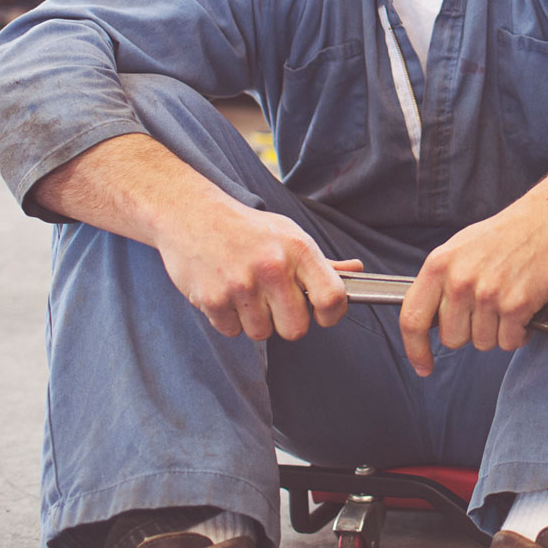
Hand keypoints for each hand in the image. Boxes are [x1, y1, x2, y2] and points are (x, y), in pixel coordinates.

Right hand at [154, 199, 360, 342]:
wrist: (191, 214)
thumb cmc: (246, 228)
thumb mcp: (288, 234)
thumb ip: (320, 262)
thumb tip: (355, 272)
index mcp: (298, 249)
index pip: (332, 297)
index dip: (332, 315)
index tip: (323, 315)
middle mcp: (273, 267)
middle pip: (296, 329)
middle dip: (286, 322)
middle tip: (274, 302)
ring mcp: (241, 285)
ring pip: (262, 333)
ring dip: (255, 320)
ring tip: (246, 292)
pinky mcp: (212, 299)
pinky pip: (232, 331)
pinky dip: (229, 319)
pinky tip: (225, 292)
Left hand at [398, 194, 547, 376]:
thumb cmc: (508, 233)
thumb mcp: (461, 248)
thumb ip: (441, 281)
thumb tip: (429, 318)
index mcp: (439, 264)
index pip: (412, 318)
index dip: (415, 349)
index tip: (423, 365)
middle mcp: (460, 279)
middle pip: (452, 338)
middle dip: (470, 332)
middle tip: (487, 309)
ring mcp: (488, 293)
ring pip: (483, 343)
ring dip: (498, 331)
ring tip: (508, 302)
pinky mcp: (516, 304)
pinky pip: (509, 342)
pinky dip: (519, 333)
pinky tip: (524, 309)